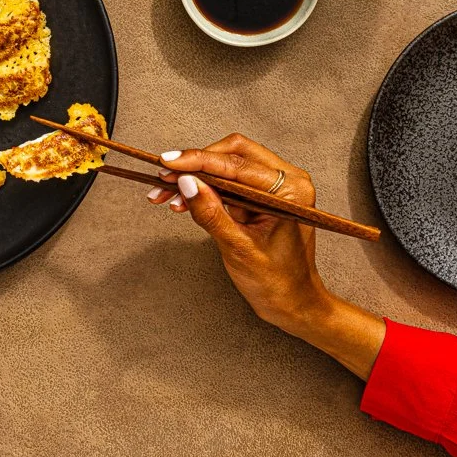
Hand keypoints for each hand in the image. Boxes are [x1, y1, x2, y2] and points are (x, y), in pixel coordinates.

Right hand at [147, 134, 383, 378]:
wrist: (292, 303)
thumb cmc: (276, 281)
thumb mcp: (238, 249)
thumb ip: (212, 213)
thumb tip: (186, 183)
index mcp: (290, 191)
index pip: (238, 164)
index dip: (199, 161)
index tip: (168, 162)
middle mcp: (287, 180)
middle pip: (233, 153)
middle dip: (195, 164)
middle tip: (164, 177)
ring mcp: (274, 186)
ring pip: (226, 165)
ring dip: (194, 177)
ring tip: (164, 194)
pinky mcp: (260, 195)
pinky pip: (226, 181)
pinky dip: (203, 189)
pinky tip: (179, 202)